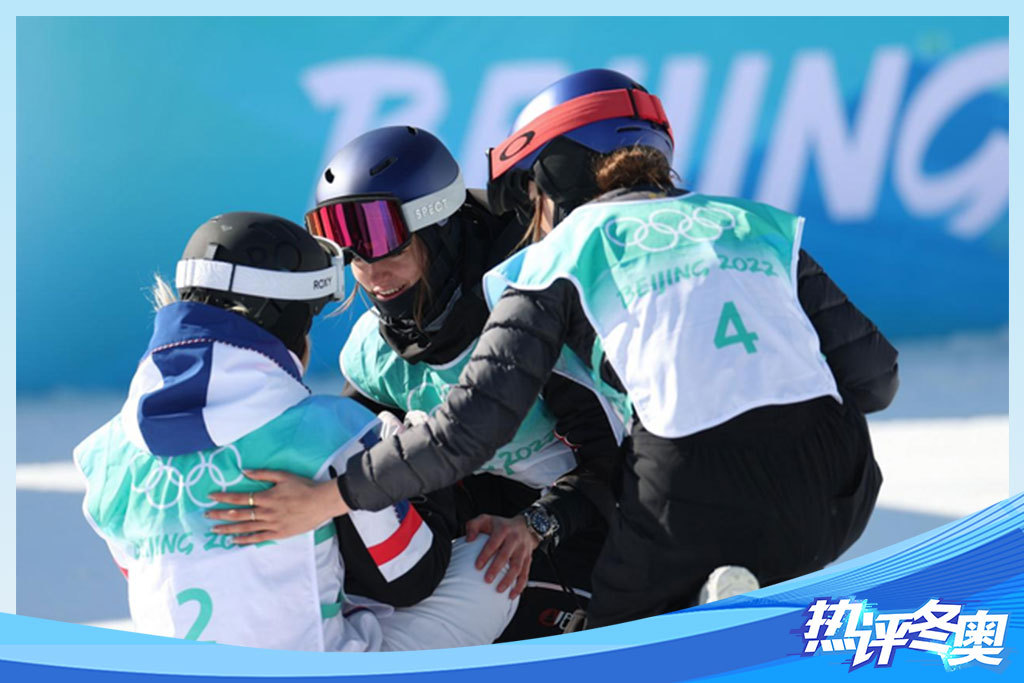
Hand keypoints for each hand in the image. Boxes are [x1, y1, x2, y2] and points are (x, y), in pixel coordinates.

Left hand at [205, 470, 349, 544]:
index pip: (240, 498)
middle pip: (238, 514)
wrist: (322, 502)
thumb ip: (262, 474)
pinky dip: (245, 539)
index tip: (211, 496)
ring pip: (245, 528)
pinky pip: (258, 538)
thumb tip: (244, 472)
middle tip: (206, 514)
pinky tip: (234, 540)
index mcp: (267, 497)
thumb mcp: (283, 475)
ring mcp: (272, 525)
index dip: (224, 497)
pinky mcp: (278, 534)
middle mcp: (266, 512)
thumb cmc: (304, 487)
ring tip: (214, 530)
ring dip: (228, 529)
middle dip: (220, 514)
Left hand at [465, 514, 538, 599]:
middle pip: (506, 556)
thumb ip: (474, 526)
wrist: (526, 526)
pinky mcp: (528, 559)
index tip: (477, 566)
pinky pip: (525, 574)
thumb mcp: (486, 519)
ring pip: (517, 567)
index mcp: (503, 530)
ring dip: (509, 580)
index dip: (485, 555)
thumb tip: (468, 539)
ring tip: (499, 590)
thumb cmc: (501, 525)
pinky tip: (512, 595)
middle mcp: (514, 540)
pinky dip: (520, 586)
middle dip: (496, 569)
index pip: (494, 543)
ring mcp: (523, 550)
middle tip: (487, 580)